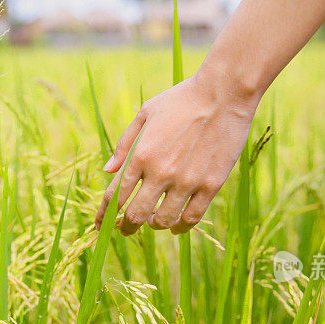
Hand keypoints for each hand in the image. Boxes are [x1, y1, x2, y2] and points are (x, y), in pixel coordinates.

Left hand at [95, 71, 257, 234]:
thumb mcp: (145, 113)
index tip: (100, 225)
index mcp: (141, 155)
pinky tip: (177, 225)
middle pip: (136, 215)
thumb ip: (125, 144)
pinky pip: (192, 218)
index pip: (115, 196)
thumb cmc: (182, 99)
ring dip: (155, 225)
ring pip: (163, 221)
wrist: (224, 93)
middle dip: (126, 227)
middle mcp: (161, 172)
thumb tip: (107, 171)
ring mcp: (187, 181)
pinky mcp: (210, 185)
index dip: (104, 216)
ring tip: (155, 221)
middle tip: (125, 230)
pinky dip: (181, 226)